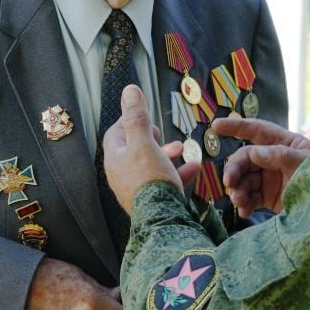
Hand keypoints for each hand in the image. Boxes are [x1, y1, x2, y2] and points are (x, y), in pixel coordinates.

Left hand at [103, 84, 197, 211]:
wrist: (162, 219)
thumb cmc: (150, 179)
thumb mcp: (144, 142)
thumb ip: (137, 117)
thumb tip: (129, 91)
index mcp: (115, 158)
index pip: (115, 133)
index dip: (128, 120)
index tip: (144, 116)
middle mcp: (122, 174)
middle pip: (134, 149)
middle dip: (152, 138)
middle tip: (161, 134)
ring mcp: (136, 188)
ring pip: (151, 165)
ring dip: (167, 154)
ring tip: (182, 149)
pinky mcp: (151, 200)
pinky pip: (165, 181)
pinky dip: (178, 172)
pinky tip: (194, 167)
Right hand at [211, 116, 309, 215]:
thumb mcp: (306, 163)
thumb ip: (281, 156)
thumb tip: (254, 152)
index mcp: (283, 143)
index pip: (256, 130)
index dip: (236, 127)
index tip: (216, 126)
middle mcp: (272, 159)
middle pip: (245, 159)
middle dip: (235, 169)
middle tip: (230, 183)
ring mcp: (269, 179)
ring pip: (244, 180)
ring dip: (238, 190)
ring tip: (239, 202)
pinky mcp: (269, 197)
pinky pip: (250, 198)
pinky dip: (244, 205)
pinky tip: (244, 212)